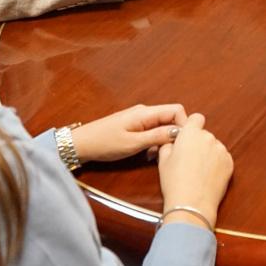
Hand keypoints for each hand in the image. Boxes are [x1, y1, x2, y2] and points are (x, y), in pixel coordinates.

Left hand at [71, 103, 187, 163]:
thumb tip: (179, 132)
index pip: (176, 110)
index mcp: (146, 113)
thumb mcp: (133, 144)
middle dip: (174, 134)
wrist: (81, 144)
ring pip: (162, 126)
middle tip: (169, 152)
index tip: (181, 143)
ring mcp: (139, 118)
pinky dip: (154, 142)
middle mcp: (145, 112)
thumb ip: (157, 137)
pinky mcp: (134, 126)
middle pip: (170, 118)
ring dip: (163, 140)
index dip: (183, 125)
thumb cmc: (104, 143)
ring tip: (155, 155)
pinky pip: (152, 131)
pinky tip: (147, 154)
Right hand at [158, 113, 233, 229]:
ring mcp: (221, 150)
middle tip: (189, 160)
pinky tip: (207, 176)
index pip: (196, 118)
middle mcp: (208, 138)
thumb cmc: (175, 183)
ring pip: (214, 147)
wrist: (192, 204)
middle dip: (198, 143)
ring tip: (198, 171)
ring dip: (208, 154)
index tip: (188, 136)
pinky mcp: (229, 162)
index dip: (191, 126)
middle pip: (204, 135)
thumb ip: (169, 144)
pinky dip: (217, 164)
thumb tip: (173, 142)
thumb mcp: (163, 160)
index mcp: (190, 134)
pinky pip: (222, 158)